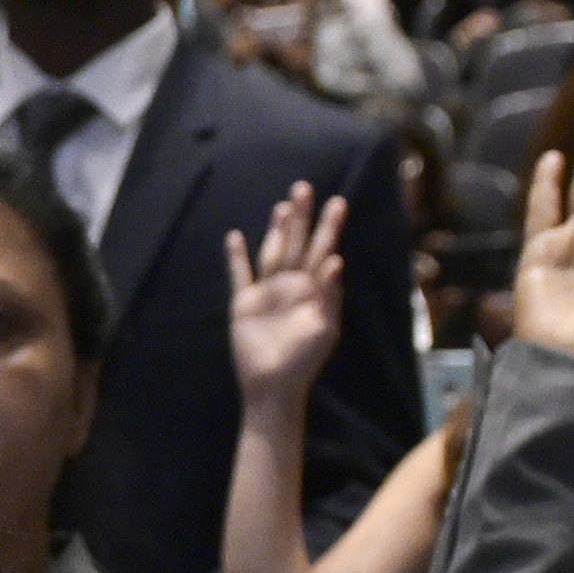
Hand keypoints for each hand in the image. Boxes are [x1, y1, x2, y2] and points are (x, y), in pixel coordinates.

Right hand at [226, 183, 350, 415]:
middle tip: (305, 187)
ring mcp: (267, 292)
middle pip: (297, 243)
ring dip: (275, 230)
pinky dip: (236, 257)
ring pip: (272, 252)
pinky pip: (240, 275)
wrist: (273, 385)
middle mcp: (291, 285)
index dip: (329, 227)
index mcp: (314, 290)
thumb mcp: (324, 329)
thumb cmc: (304, 361)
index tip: (338, 203)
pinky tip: (235, 237)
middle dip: (302, 217)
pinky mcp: (245, 304)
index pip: (323, 251)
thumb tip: (336, 260)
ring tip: (282, 206)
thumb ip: (330, 295)